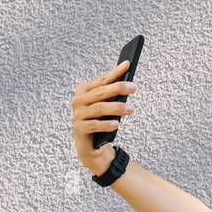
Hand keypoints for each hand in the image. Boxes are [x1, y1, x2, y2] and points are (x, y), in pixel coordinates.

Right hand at [71, 59, 136, 175]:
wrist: (91, 146)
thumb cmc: (101, 121)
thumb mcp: (107, 106)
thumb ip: (112, 94)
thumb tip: (129, 82)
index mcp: (84, 90)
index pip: (102, 80)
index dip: (115, 72)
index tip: (128, 65)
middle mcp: (78, 100)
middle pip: (100, 93)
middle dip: (118, 88)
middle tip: (133, 87)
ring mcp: (77, 115)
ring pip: (99, 108)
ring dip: (116, 108)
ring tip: (131, 109)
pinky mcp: (79, 129)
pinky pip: (94, 125)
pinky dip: (106, 124)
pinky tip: (116, 124)